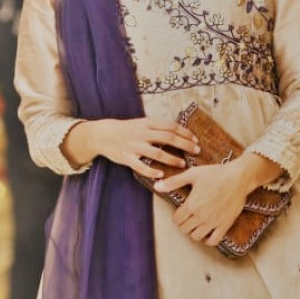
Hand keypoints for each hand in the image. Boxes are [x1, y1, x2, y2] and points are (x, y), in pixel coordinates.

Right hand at [62, 117, 199, 176]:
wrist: (103, 134)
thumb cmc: (127, 129)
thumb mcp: (142, 123)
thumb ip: (158, 128)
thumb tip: (180, 132)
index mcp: (147, 123)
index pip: (171, 126)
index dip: (185, 133)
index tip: (196, 140)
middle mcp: (142, 134)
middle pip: (168, 138)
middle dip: (185, 145)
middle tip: (196, 151)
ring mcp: (134, 146)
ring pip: (157, 153)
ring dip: (172, 159)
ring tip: (182, 164)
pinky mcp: (127, 158)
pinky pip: (141, 166)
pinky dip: (151, 171)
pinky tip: (161, 175)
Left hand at [156, 162, 248, 245]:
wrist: (238, 177)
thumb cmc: (215, 174)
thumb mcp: (192, 174)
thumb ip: (173, 182)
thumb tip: (156, 186)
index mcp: (192, 204)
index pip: (177, 220)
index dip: (177, 216)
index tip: (182, 211)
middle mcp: (201, 216)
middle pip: (185, 229)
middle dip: (185, 224)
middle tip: (189, 217)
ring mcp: (213, 222)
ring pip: (197, 237)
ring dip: (195, 232)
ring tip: (197, 224)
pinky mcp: (225, 225)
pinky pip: (214, 241)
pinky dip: (208, 240)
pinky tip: (208, 233)